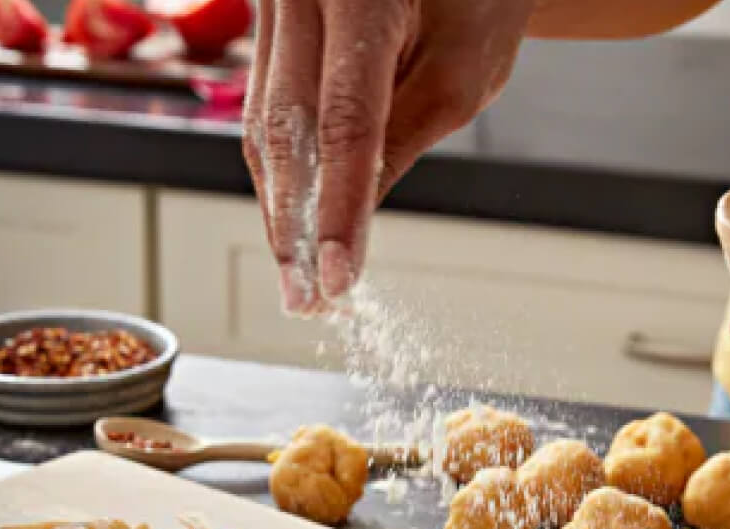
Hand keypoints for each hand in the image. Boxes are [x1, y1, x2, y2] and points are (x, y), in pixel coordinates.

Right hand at [243, 0, 534, 313]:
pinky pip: (267, 108)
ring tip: (300, 278)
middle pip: (285, 129)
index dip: (339, 209)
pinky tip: (295, 223)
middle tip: (305, 299)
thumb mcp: (464, 71)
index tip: (339, 278)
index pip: (344, 122)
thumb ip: (405, 138)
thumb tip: (356, 220)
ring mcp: (275, 5)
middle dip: (294, 226)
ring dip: (281, 208)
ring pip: (265, 125)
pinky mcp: (271, 26)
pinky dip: (285, 172)